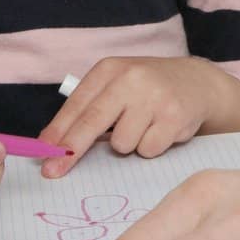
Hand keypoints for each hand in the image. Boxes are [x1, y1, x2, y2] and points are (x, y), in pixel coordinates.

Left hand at [39, 57, 239, 177]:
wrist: (198, 82)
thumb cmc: (146, 90)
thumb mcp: (116, 86)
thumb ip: (89, 109)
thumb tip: (53, 143)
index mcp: (109, 69)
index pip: (76, 106)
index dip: (57, 133)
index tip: (42, 154)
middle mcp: (130, 78)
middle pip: (92, 123)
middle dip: (71, 151)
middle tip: (53, 171)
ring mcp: (154, 97)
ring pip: (122, 144)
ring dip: (128, 145)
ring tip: (143, 127)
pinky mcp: (174, 117)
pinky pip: (148, 150)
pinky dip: (151, 148)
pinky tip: (160, 130)